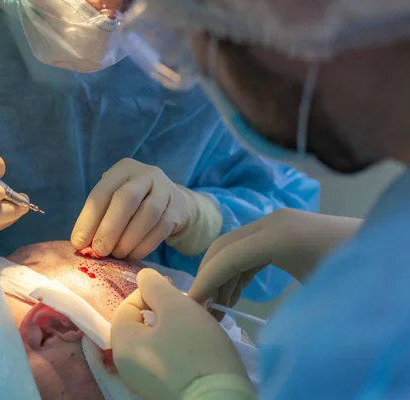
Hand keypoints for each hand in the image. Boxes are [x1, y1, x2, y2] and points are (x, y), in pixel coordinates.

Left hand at [71, 158, 220, 259]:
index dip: (88, 219)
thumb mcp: (114, 201)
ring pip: (148, 214)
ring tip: (117, 254)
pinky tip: (133, 255)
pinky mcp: (178, 209)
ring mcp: (165, 190)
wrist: (173, 203)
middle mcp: (146, 175)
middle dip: (110, 228)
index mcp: (123, 170)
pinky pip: (161, 228)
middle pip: (126, 198)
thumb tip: (82, 244)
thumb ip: (99, 218)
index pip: (102, 192)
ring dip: (128, 239)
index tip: (78, 243)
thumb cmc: (134, 204)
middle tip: (99, 251)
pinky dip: (144, 245)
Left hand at [111, 269, 248, 399]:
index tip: (176, 292)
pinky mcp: (162, 391)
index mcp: (122, 345)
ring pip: (154, 342)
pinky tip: (198, 348)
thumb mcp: (176, 307)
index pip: (126, 306)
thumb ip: (155, 287)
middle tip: (189, 309)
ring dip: (173, 329)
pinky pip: (164, 361)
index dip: (149, 292)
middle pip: (140, 325)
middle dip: (163, 311)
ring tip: (197, 327)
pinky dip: (177, 349)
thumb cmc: (196, 349)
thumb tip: (143, 277)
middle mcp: (126, 366)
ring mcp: (144, 382)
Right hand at [188, 208, 362, 311]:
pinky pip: (248, 248)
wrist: (388, 251)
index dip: (205, 281)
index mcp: (278, 236)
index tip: (191, 306)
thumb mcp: (317, 294)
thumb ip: (278, 308)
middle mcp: (271, 222)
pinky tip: (233, 294)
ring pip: (233, 246)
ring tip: (214, 306)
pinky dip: (236, 270)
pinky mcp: (282, 230)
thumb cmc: (353, 272)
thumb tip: (242, 322)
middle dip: (206, 275)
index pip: (227, 256)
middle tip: (197, 306)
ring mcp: (276, 224)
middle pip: (223, 246)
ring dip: (220, 274)